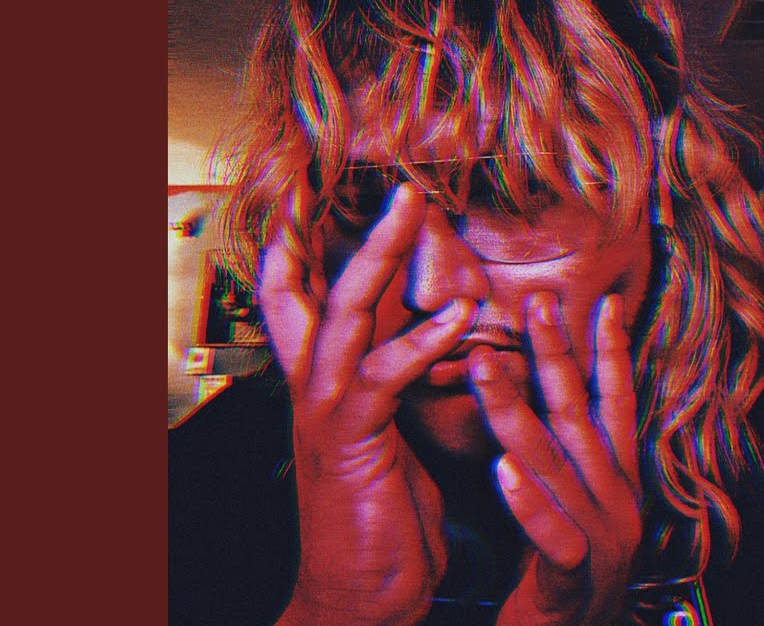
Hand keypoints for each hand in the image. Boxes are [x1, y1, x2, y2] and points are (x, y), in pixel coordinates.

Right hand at [258, 184, 474, 625]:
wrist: (360, 593)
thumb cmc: (381, 517)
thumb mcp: (390, 435)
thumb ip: (400, 379)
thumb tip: (432, 329)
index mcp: (327, 383)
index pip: (308, 297)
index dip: (310, 242)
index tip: (324, 191)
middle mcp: (315, 386)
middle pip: (317, 287)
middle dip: (343, 226)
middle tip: (389, 179)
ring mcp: (326, 411)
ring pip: (344, 313)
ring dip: (378, 256)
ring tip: (412, 207)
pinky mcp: (351, 441)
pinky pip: (382, 378)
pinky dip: (420, 342)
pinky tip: (455, 316)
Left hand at [470, 292, 642, 624]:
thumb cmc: (556, 579)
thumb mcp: (565, 508)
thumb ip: (557, 459)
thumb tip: (534, 404)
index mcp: (615, 483)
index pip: (614, 406)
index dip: (609, 353)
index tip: (600, 301)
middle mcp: (617, 504)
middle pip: (583, 419)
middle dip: (559, 358)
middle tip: (537, 303)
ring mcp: (601, 542)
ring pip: (558, 467)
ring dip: (518, 414)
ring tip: (482, 369)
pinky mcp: (574, 582)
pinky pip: (553, 537)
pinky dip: (529, 502)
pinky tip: (502, 471)